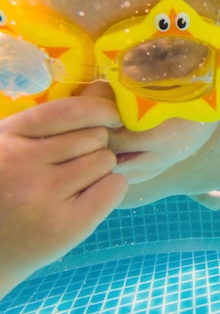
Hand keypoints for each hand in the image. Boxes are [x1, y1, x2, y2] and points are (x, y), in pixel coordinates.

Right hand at [0, 97, 127, 297]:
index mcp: (6, 137)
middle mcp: (21, 165)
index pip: (68, 112)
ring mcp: (42, 197)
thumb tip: (103, 88)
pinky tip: (88, 199)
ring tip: (77, 183)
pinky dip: (111, 189)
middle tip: (77, 163)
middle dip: (96, 146)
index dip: (100, 110)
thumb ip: (51, 121)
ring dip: (102, 168)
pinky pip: (114, 187)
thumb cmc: (9, 187)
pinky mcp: (65, 226)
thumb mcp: (13, 145)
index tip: (113, 115)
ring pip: (106, 160)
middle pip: (95, 136)